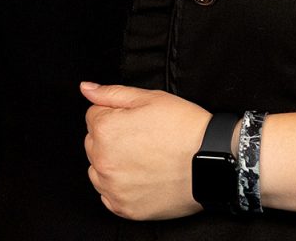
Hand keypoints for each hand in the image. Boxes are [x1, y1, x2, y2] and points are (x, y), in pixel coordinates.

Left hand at [81, 81, 211, 219]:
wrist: (209, 160)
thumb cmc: (182, 126)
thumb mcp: (149, 97)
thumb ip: (111, 93)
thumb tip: (86, 88)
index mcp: (106, 130)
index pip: (94, 115)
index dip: (116, 113)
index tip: (137, 118)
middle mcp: (102, 161)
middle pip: (93, 142)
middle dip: (112, 136)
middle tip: (143, 135)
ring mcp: (112, 187)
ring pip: (98, 169)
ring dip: (113, 161)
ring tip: (144, 156)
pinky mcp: (123, 208)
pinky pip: (108, 194)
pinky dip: (120, 185)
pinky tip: (142, 175)